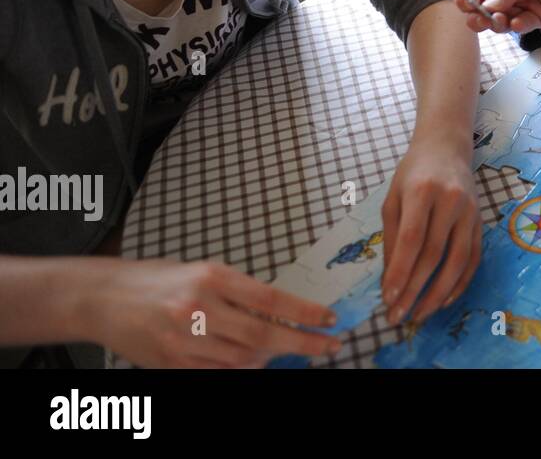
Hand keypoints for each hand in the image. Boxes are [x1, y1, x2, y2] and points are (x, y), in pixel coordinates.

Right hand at [94, 258, 340, 367]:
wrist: (104, 298)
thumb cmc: (158, 280)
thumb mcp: (203, 273)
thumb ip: (239, 293)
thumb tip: (281, 314)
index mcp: (211, 277)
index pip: (270, 298)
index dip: (304, 312)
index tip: (329, 319)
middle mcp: (198, 308)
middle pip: (261, 335)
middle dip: (301, 342)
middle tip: (328, 345)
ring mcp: (183, 341)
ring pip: (242, 360)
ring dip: (270, 358)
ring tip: (285, 350)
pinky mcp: (170, 364)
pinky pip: (217, 374)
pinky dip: (240, 370)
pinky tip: (252, 362)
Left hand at [380, 139, 482, 327]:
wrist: (447, 147)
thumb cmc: (413, 172)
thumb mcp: (393, 197)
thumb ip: (392, 236)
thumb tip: (390, 278)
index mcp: (422, 191)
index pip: (412, 239)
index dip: (400, 272)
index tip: (387, 299)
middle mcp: (450, 201)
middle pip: (434, 254)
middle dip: (414, 290)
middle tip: (399, 316)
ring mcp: (470, 212)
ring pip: (457, 261)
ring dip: (438, 293)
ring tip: (420, 314)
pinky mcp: (480, 221)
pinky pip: (473, 258)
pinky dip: (460, 283)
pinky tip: (445, 299)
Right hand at [456, 0, 540, 34]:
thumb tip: (488, 8)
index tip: (467, 5)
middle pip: (484, 10)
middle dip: (478, 17)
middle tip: (481, 20)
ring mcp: (522, 5)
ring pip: (502, 22)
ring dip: (498, 24)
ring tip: (500, 21)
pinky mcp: (539, 16)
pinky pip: (524, 26)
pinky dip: (519, 27)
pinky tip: (517, 23)